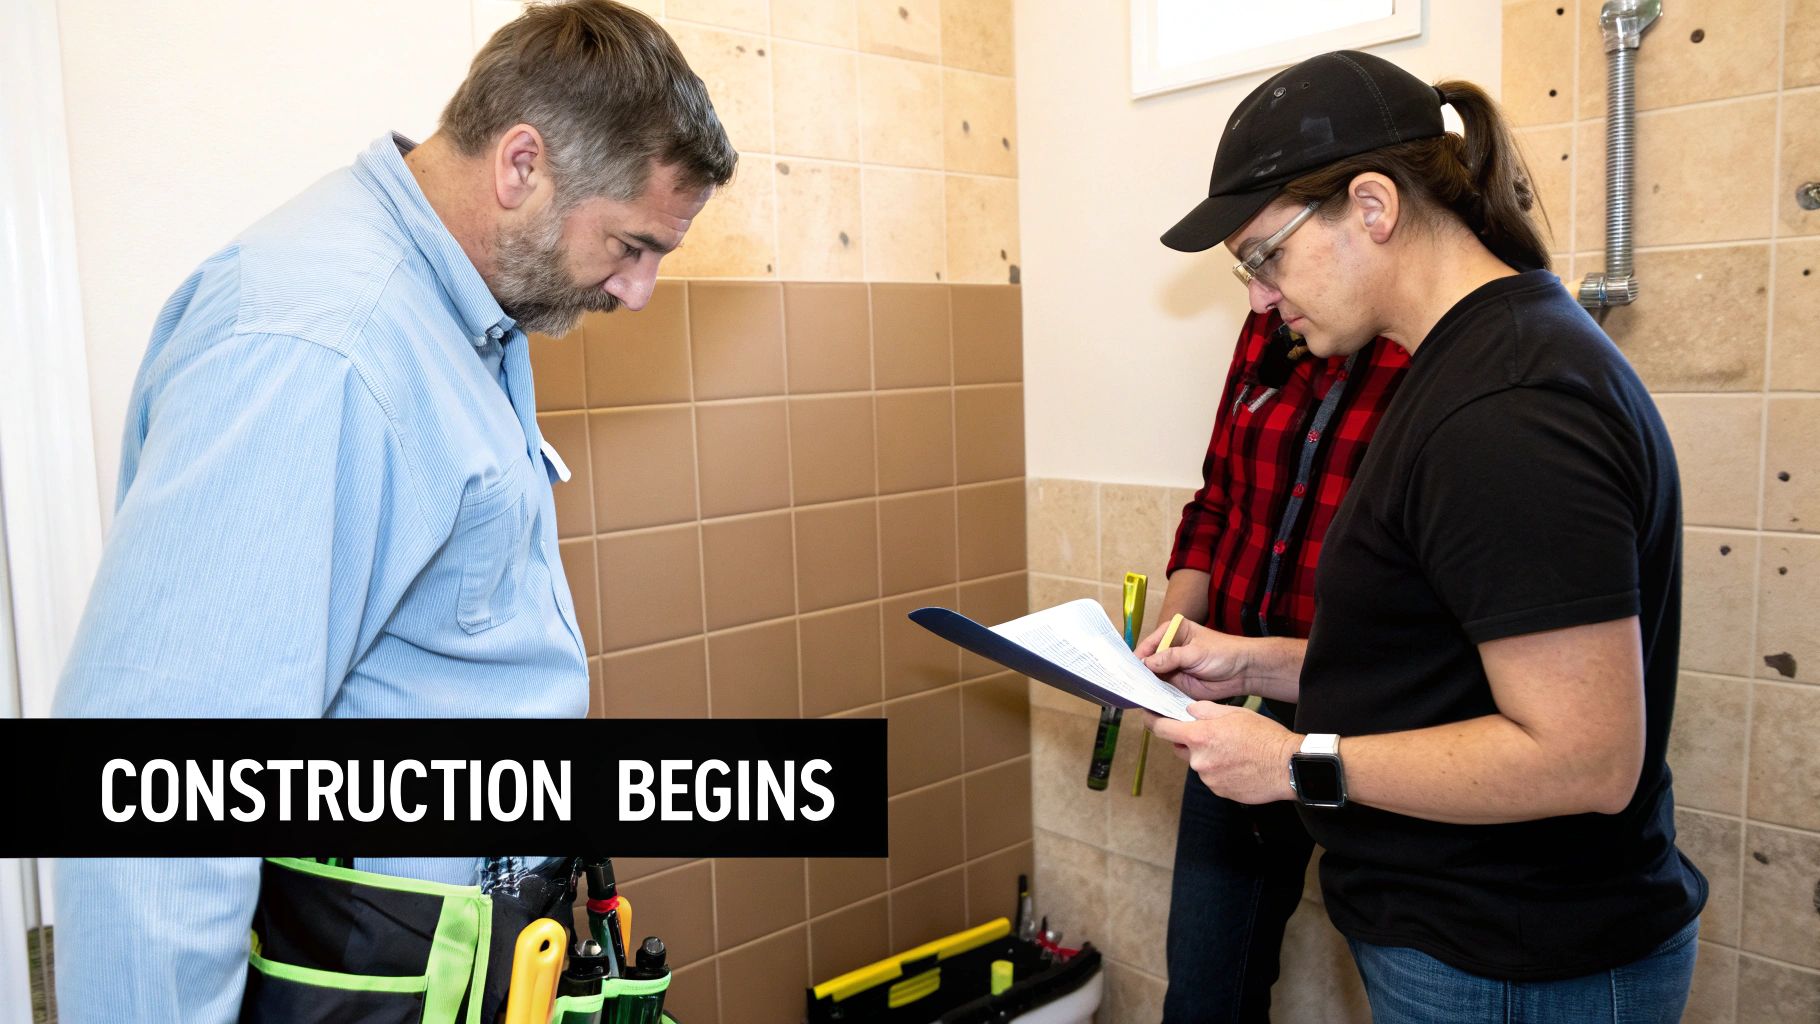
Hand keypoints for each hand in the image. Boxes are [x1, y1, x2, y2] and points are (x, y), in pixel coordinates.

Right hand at [1136, 618, 1249, 702]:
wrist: (1242, 671)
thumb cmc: (1222, 653)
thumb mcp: (1196, 652)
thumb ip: (1171, 657)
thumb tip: (1146, 663)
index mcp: (1171, 632)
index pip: (1148, 644)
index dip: (1138, 657)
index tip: (1128, 670)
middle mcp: (1167, 649)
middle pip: (1146, 661)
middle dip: (1138, 673)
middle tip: (1127, 684)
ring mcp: (1170, 667)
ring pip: (1151, 677)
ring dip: (1145, 685)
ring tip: (1134, 694)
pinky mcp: (1176, 684)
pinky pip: (1161, 689)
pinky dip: (1155, 695)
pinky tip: (1147, 700)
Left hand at [1139, 703, 1299, 804]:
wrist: (1287, 766)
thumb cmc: (1263, 736)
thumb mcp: (1234, 713)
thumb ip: (1206, 710)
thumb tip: (1189, 710)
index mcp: (1199, 736)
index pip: (1162, 729)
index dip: (1152, 722)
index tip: (1147, 717)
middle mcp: (1199, 759)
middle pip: (1180, 747)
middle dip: (1189, 739)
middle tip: (1211, 734)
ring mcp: (1208, 778)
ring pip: (1198, 763)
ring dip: (1207, 756)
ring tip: (1233, 750)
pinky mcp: (1219, 791)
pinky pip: (1211, 778)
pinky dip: (1219, 770)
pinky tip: (1237, 764)